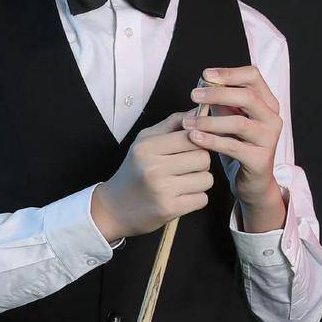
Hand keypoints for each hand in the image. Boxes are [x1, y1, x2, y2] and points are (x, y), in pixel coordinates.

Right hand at [93, 111, 215, 240]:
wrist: (115, 207)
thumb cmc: (134, 170)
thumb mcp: (145, 141)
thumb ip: (172, 123)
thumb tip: (199, 111)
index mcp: (147, 147)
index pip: (191, 137)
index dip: (199, 141)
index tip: (192, 147)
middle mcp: (154, 167)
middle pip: (203, 158)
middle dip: (200, 162)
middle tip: (187, 166)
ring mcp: (162, 190)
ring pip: (206, 179)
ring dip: (199, 181)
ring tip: (184, 182)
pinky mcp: (169, 209)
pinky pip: (202, 199)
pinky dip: (195, 198)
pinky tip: (181, 196)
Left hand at [182, 65, 282, 207]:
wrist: (252, 183)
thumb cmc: (238, 146)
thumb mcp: (230, 119)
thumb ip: (221, 102)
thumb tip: (203, 83)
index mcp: (267, 103)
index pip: (253, 76)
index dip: (229, 73)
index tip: (205, 75)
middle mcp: (272, 118)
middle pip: (247, 96)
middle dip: (217, 93)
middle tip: (193, 95)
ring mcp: (269, 139)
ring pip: (239, 123)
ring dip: (209, 120)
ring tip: (187, 121)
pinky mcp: (260, 159)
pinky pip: (233, 147)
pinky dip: (211, 140)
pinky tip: (194, 137)